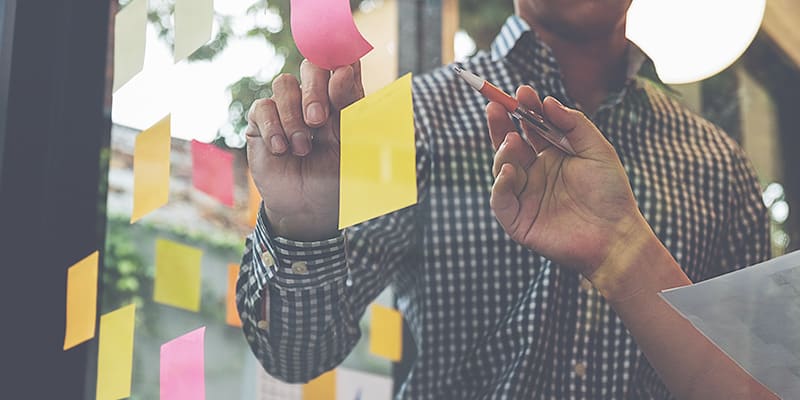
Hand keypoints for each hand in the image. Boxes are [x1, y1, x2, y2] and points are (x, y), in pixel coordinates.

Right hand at [245, 59, 364, 240]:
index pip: (343, 62)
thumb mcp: (350, 144)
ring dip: (293, 117)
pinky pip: (263, 107)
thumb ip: (349, 107)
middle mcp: (314, 97)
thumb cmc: (335, 176)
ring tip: (301, 148)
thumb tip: (342, 70)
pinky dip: (273, 128)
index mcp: (342, 99)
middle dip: (314, 90)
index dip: (341, 51)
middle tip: (318, 120)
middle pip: (311, 65)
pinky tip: (281, 149)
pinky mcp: (262, 122)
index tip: (342, 56)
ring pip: (283, 84)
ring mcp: (287, 107)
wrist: (309, 207)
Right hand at [487, 86, 649, 276]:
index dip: (523, 109)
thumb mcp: (597, 149)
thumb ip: (573, 123)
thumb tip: (547, 101)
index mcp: (551, 156)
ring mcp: (524, 196)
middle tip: (495, 105)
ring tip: (512, 140)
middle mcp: (534, 174)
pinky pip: (500, 200)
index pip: (529, 128)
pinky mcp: (518, 220)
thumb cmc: (610, 193)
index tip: (522, 92)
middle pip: (508, 144)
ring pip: (501, 168)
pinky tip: (510, 171)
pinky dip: (500, 184)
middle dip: (500, 124)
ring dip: (503, 151)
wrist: (616, 235)